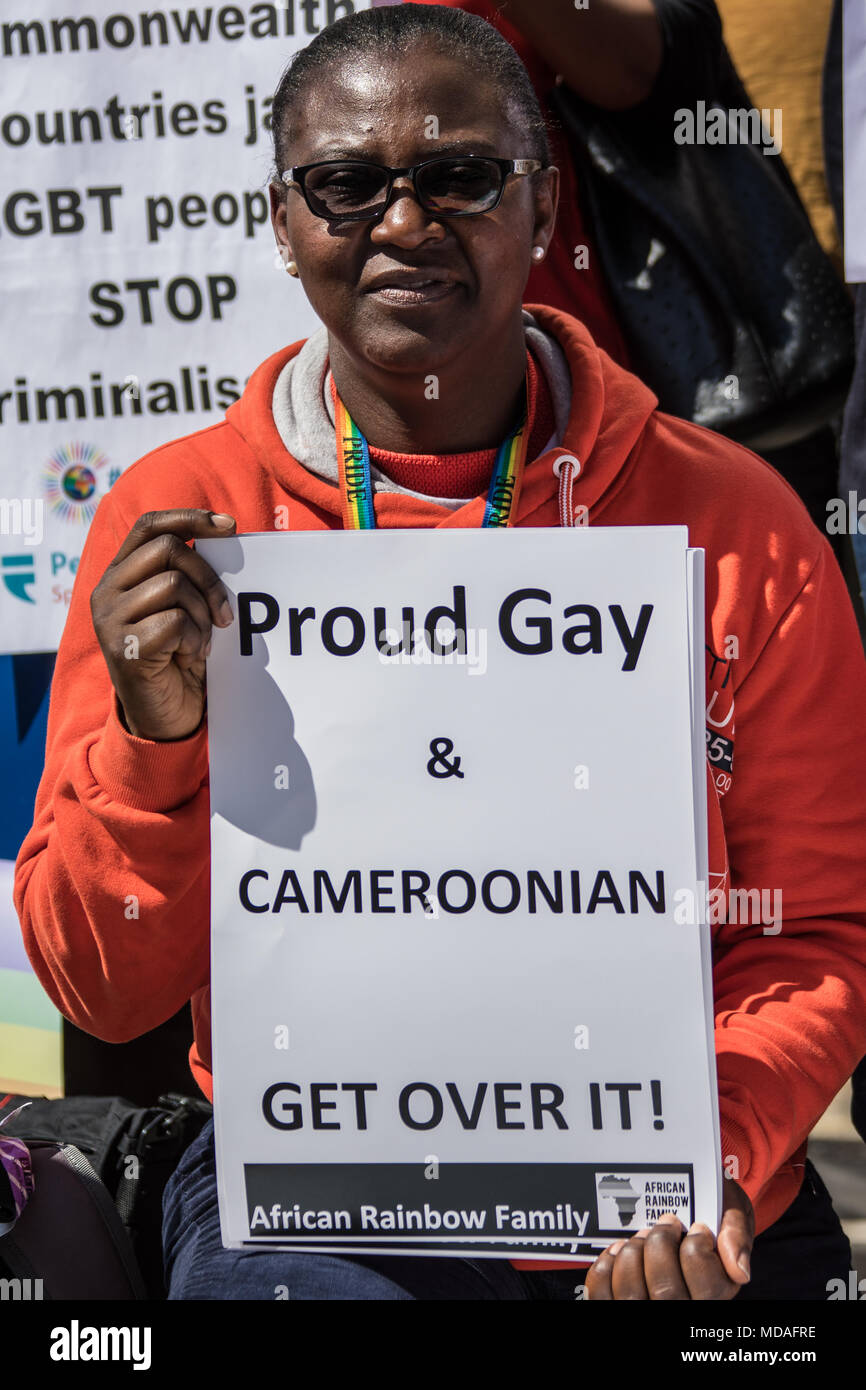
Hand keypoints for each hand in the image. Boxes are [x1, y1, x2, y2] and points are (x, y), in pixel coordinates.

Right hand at [90, 509, 235, 741]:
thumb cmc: (179, 658)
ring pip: (175, 585)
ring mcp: (110, 619)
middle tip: (224, 613)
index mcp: (119, 575)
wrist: (164, 718)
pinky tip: (189, 657)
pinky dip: (195, 639)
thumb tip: (224, 534)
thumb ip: (188, 575)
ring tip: (200, 641)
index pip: (149, 526)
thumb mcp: (182, 608)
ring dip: (203, 615)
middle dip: (209, 577)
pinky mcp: (123, 647)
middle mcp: (107, 592)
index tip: (229, 527)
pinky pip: (177, 621)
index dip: (190, 518)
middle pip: (168, 549)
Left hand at [585, 1178, 753, 1299]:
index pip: (707, 1286)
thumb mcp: (733, 1211)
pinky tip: (616, 1250)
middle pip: (666, 1292)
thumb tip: (739, 1269)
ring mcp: (649, 1309)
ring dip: (632, 1256)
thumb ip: (737, 1232)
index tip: (696, 1226)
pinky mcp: (617, 1302)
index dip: (697, 1250)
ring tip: (640, 1237)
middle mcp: (683, 1308)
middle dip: (660, 1246)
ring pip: (632, 1296)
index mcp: (716, 1293)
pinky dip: (605, 1268)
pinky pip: (603, 1295)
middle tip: (665, 1223)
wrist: (688, 1205)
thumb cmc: (710, 1211)